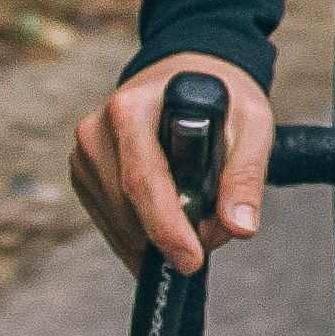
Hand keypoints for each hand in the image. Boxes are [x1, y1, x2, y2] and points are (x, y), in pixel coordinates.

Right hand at [68, 53, 272, 272]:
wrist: (186, 76)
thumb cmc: (219, 97)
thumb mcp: (250, 122)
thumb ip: (246, 173)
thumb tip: (239, 228)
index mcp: (132, 109)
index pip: (143, 179)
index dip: (167, 226)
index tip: (191, 259)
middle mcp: (97, 132)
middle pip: (129, 210)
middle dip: (174, 235)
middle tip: (216, 230)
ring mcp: (84, 157)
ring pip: (120, 226)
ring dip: (160, 237)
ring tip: (199, 212)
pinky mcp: (84, 178)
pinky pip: (113, 226)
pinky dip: (145, 235)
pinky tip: (171, 218)